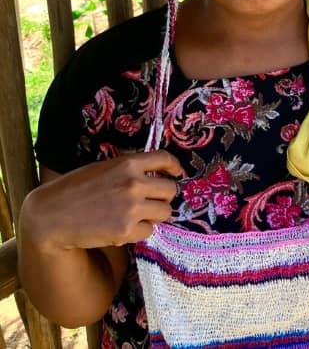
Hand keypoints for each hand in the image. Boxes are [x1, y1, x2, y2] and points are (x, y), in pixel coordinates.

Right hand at [24, 152, 181, 250]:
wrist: (49, 215)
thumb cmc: (74, 190)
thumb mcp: (103, 169)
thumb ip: (129, 170)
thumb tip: (155, 175)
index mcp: (127, 163)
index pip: (164, 159)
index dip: (174, 167)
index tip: (177, 173)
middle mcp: (134, 184)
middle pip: (170, 190)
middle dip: (162, 197)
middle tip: (149, 202)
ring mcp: (131, 207)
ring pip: (165, 212)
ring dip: (154, 216)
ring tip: (135, 217)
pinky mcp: (125, 230)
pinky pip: (149, 231)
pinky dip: (140, 232)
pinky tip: (123, 229)